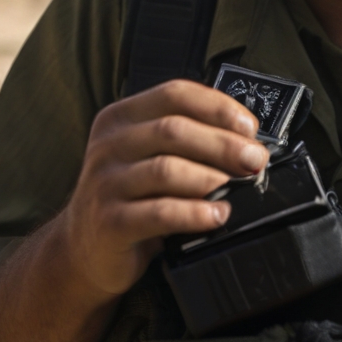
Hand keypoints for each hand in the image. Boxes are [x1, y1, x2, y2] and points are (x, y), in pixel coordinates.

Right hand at [56, 80, 267, 298]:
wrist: (86, 247)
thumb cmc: (131, 195)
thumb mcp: (149, 155)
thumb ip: (187, 139)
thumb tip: (246, 139)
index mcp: (122, 117)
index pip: (174, 94)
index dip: (217, 106)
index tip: (249, 126)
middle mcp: (110, 144)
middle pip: (174, 130)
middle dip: (224, 144)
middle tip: (255, 160)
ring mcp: (105, 183)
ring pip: (167, 169)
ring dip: (212, 177)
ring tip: (238, 187)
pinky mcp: (109, 223)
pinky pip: (160, 213)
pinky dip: (196, 213)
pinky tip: (217, 215)